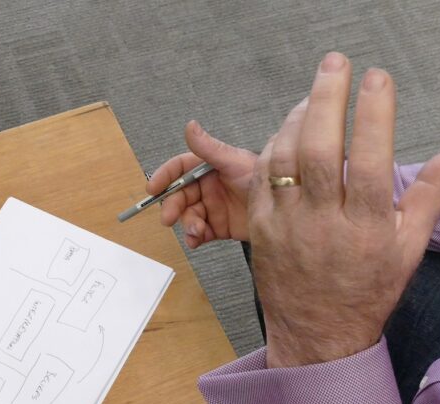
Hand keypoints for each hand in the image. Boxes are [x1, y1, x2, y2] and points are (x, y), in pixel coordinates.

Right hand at [146, 121, 256, 247]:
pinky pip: (199, 233)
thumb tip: (189, 126)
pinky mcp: (218, 227)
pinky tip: (196, 240)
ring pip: (188, 216)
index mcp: (208, 168)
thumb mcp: (234, 162)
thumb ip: (209, 148)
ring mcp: (212, 208)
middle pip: (180, 196)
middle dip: (172, 207)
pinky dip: (194, 237)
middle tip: (169, 219)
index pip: (179, 168)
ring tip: (196, 231)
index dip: (164, 177)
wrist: (286, 208)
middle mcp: (207, 187)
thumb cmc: (264, 178)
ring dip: (186, 224)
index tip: (153, 189)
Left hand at [248, 52, 439, 366]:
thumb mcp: (409, 248)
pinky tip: (289, 129)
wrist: (317, 334)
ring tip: (315, 93)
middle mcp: (323, 226)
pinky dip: (273, 147)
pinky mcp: (260, 230)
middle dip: (326, 101)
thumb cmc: (367, 290)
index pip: (370, 162)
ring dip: (296, 118)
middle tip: (335, 64)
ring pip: (284, 160)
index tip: (377, 79)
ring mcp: (286, 227)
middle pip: (319, 153)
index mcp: (366, 229)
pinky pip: (262, 179)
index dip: (374, 116)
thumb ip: (432, 196)